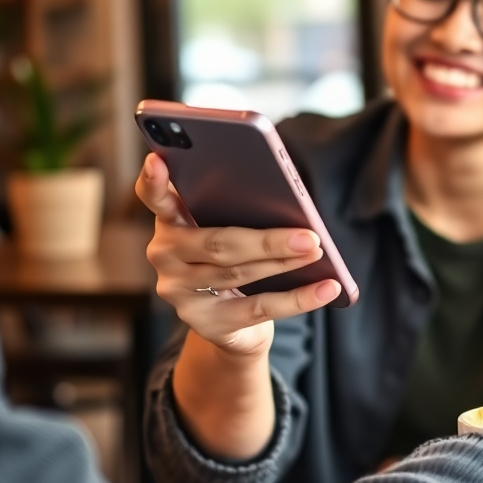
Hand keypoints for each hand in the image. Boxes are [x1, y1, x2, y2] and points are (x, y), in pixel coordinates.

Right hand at [135, 152, 341, 357]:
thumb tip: (291, 204)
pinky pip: (258, 308)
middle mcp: (166, 255)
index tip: (159, 160)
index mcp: (171, 219)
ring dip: (284, 263)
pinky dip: (299, 298)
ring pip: (238, 274)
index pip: (155, 197)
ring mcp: (180, 291)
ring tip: (317, 252)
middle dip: (268, 240)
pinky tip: (328, 288)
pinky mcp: (204, 322)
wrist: (231, 319)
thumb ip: (240, 209)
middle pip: (217, 244)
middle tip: (310, 235)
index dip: (154, 181)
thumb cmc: (235, 253)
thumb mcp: (231, 226)